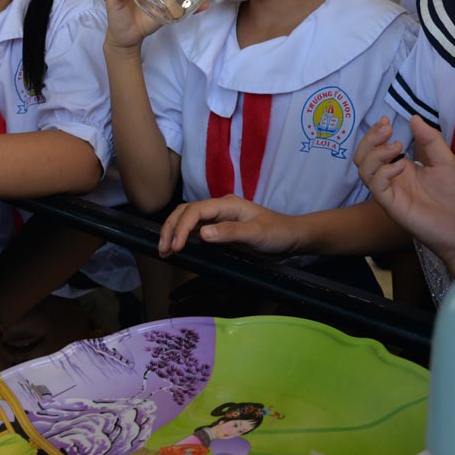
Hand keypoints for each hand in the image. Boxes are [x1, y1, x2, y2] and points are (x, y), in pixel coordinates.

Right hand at [158, 195, 302, 256]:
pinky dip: (183, 237)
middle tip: (163, 250)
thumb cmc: (277, 233)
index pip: (195, 211)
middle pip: (186, 211)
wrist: (291, 237)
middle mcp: (219, 208)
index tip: (175, 247)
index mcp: (227, 204)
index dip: (182, 228)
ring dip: (174, 232)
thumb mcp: (256, 234)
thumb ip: (230, 232)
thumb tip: (202, 233)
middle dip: (171, 228)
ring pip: (188, 219)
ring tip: (164, 250)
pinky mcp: (220, 229)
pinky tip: (178, 248)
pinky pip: (195, 229)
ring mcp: (219, 218)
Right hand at [356, 115, 454, 274]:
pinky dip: (384, 172)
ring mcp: (390, 192)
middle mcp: (391, 179)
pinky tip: (401, 167)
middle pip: (363, 157)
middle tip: (386, 129)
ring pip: (364, 170)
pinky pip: (376, 187)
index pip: (376, 148)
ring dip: (376, 153)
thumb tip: (414, 117)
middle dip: (370, 139)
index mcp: (401, 167)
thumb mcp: (444, 160)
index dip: (375, 133)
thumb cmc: (454, 195)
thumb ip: (430, 140)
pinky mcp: (391, 206)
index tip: (386, 120)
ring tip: (397, 146)